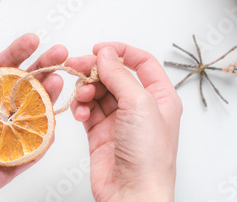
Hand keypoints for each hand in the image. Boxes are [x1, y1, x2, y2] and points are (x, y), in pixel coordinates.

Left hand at [0, 34, 67, 201]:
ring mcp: (0, 139)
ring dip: (48, 97)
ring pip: (32, 115)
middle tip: (60, 53)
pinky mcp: (5, 165)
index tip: (33, 39)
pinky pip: (30, 150)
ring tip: (58, 81)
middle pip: (23, 88)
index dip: (17, 53)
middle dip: (43, 69)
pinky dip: (44, 137)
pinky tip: (53, 122)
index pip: (0, 69)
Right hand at [66, 43, 181, 201]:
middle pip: (114, 75)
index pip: (142, 62)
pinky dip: (80, 107)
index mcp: (160, 96)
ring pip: (97, 91)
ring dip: (85, 89)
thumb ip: (120, 75)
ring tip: (81, 97)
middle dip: (95, 69)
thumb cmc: (148, 157)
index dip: (121, 51)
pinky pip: (87, 109)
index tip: (99, 49)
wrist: (132, 194)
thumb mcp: (139, 105)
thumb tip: (106, 53)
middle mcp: (140, 106)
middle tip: (77, 66)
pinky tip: (79, 113)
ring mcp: (119, 120)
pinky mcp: (100, 132)